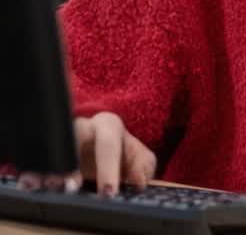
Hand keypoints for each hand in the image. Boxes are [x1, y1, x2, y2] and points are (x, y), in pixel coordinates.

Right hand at [19, 112, 155, 195]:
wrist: (104, 149)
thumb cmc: (121, 152)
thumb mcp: (138, 156)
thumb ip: (143, 166)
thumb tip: (138, 182)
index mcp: (108, 125)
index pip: (108, 143)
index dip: (108, 168)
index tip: (108, 191)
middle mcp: (83, 127)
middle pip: (74, 140)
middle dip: (72, 164)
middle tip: (72, 188)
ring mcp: (63, 137)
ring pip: (53, 148)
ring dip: (50, 169)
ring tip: (49, 187)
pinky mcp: (49, 150)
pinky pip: (38, 157)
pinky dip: (33, 172)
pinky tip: (30, 184)